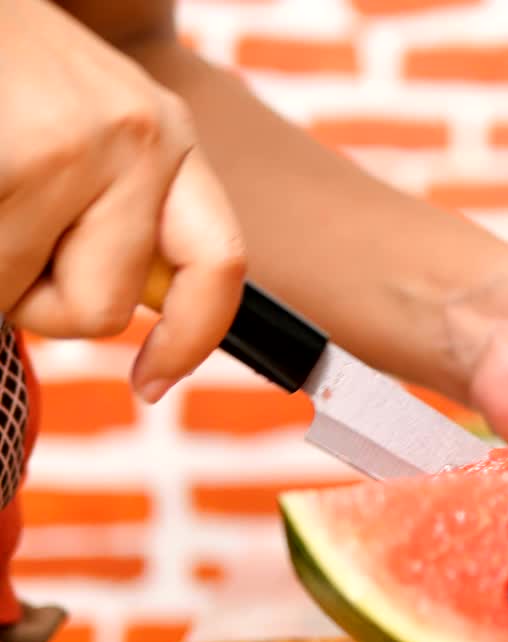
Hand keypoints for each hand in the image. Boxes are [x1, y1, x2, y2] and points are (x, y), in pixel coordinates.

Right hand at [1, 0, 245, 401]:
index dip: (192, 339)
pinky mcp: (17, 164)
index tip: (152, 384)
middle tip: (0, 222)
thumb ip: (113, 209)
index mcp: (168, 136)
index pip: (218, 265)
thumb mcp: (79, 124)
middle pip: (104, 311)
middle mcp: (143, 140)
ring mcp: (77, 149)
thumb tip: (119, 311)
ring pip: (20, 299)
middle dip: (33, 298)